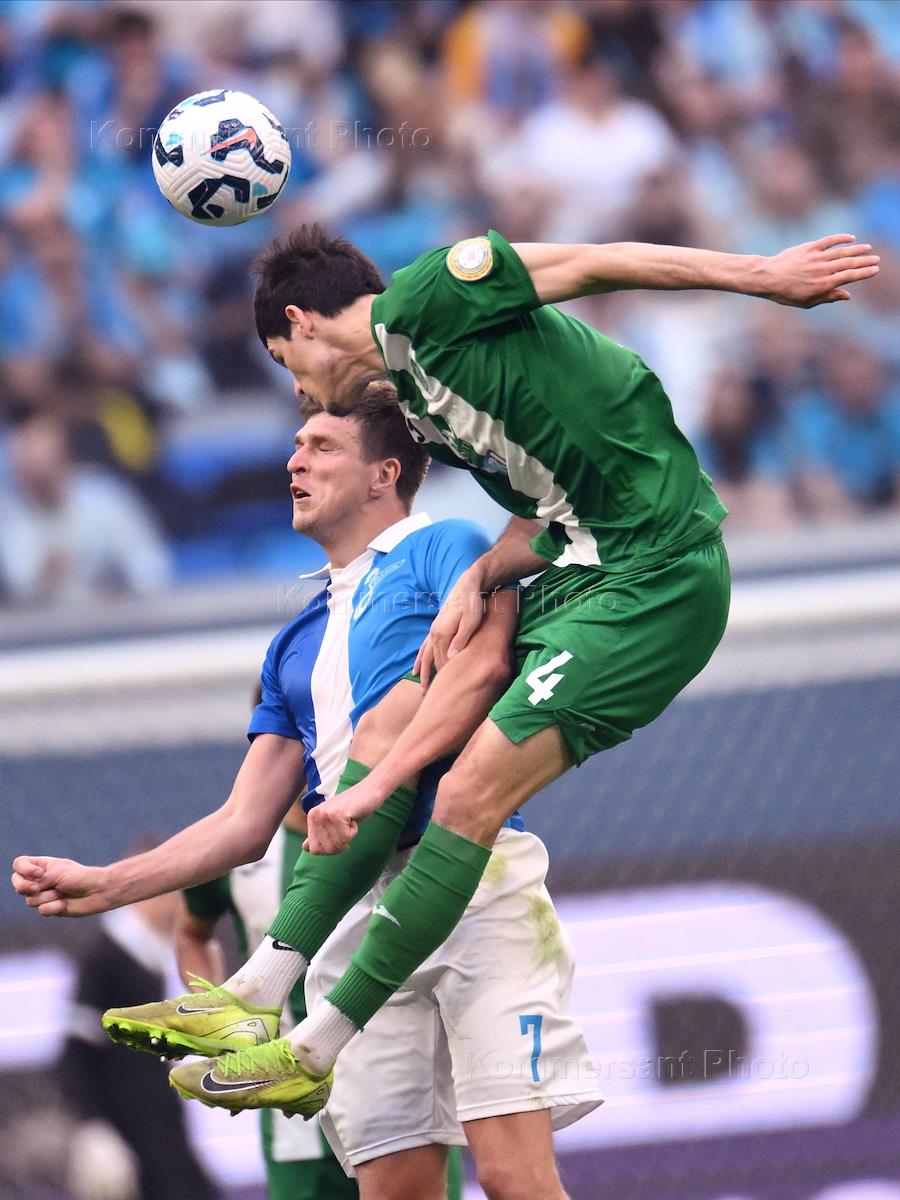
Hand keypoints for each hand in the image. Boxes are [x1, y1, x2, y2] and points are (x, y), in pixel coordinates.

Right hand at [10, 855, 106, 916]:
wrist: (96, 891)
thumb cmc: (79, 877)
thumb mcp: (57, 872)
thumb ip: (38, 879)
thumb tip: (28, 891)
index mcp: (41, 866)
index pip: (19, 865)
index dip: (23, 870)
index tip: (38, 873)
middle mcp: (39, 881)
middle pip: (18, 884)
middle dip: (25, 887)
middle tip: (37, 888)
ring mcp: (44, 895)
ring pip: (30, 900)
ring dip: (48, 897)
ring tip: (61, 893)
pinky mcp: (50, 908)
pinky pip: (42, 910)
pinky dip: (54, 906)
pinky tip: (64, 903)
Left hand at [303, 782, 384, 854]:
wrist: (371, 790)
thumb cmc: (354, 807)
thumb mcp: (333, 822)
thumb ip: (319, 834)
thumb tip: (305, 848)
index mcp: (312, 817)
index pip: (314, 849)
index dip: (330, 848)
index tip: (339, 836)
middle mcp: (315, 815)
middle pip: (326, 849)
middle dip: (340, 844)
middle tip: (346, 827)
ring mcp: (325, 814)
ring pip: (337, 844)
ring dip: (348, 836)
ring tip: (349, 820)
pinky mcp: (337, 814)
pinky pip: (346, 837)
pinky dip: (354, 831)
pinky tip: (353, 817)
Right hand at [413, 572, 486, 688]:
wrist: (468, 586)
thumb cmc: (472, 604)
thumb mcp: (471, 621)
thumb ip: (461, 639)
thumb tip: (452, 657)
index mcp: (442, 634)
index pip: (443, 662)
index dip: (446, 679)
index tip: (447, 695)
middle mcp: (434, 635)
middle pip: (434, 662)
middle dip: (434, 682)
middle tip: (433, 702)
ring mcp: (433, 632)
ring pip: (426, 658)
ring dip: (425, 675)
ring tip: (424, 692)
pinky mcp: (435, 629)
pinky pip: (423, 648)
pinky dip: (420, 661)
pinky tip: (416, 670)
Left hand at [759, 234, 878, 307]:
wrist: (768, 278)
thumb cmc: (786, 294)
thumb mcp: (807, 302)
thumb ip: (828, 298)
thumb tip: (847, 296)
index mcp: (824, 285)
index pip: (849, 277)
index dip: (864, 273)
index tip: (875, 270)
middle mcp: (823, 271)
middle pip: (849, 264)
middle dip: (865, 261)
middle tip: (876, 259)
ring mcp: (816, 258)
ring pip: (841, 252)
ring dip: (857, 250)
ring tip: (868, 248)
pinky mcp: (809, 248)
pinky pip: (828, 241)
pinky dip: (841, 239)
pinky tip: (851, 238)